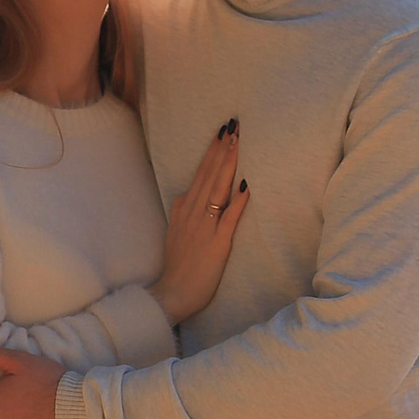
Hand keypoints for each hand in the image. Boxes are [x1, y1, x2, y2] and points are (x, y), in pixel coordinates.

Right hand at [151, 121, 248, 323]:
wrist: (172, 292)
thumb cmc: (178, 265)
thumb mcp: (176, 231)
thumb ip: (184, 212)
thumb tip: (188, 194)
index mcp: (184, 208)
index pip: (201, 173)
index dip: (213, 151)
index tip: (223, 133)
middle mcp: (193, 212)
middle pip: (209, 174)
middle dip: (222, 148)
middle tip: (233, 125)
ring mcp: (205, 226)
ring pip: (217, 188)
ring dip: (228, 164)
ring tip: (237, 142)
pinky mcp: (217, 242)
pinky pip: (229, 218)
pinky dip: (238, 201)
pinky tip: (246, 185)